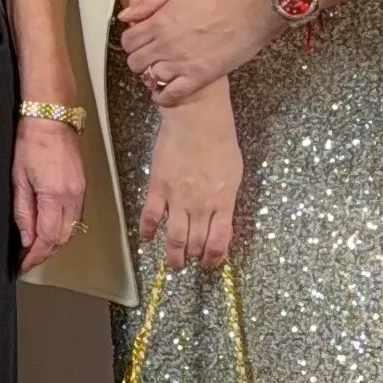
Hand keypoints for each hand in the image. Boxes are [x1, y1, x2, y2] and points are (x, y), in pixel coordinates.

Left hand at [13, 116, 86, 268]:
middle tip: (28, 256)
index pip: (48, 238)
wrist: (51, 117)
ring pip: (72, 228)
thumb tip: (27, 237)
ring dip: (55, 239)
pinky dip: (63, 226)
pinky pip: (76, 215)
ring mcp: (80, 191)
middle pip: (63, 238)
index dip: (36, 255)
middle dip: (46, 251)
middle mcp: (73, 197)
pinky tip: (49, 224)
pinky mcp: (82, 185)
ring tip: (37, 243)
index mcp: (55, 196)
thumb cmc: (31, 141)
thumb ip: (23, 211)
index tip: (25, 263)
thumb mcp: (18, 178)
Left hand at [120, 0, 275, 107]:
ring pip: (150, 78)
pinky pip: (171, 95)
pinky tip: (165, 91)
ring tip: (162, 70)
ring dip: (152, 75)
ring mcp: (181, 63)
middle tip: (151, 56)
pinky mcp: (198, 77)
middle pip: (135, 62)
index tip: (140, 42)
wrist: (250, 9)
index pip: (128, 41)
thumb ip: (149, 4)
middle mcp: (165, 45)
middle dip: (139, 59)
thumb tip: (124, 17)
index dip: (131, 42)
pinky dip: (163, 96)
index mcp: (159, 23)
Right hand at [136, 94, 241, 271]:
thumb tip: (221, 219)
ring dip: (173, 256)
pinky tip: (148, 239)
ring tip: (173, 264)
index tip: (210, 263)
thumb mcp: (234, 174)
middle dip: (194, 258)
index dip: (214, 258)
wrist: (197, 118)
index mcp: (223, 202)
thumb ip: (227, 201)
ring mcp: (177, 199)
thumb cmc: (221, 141)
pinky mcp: (158, 188)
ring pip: (174, 238)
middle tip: (190, 262)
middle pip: (196, 244)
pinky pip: (150, 217)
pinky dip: (148, 232)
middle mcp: (201, 206)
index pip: (219, 242)